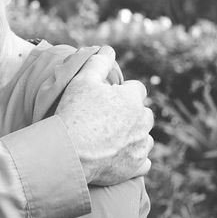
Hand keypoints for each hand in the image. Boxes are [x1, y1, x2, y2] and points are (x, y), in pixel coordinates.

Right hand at [55, 45, 153, 186]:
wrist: (70, 153)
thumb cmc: (74, 114)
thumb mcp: (82, 81)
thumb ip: (98, 63)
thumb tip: (108, 49)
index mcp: (132, 99)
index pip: (137, 90)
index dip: (123, 93)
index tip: (109, 100)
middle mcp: (142, 122)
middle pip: (145, 115)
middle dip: (133, 115)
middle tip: (111, 121)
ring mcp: (140, 146)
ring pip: (146, 139)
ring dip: (136, 137)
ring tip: (116, 140)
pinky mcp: (135, 167)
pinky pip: (144, 163)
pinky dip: (136, 160)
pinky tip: (124, 158)